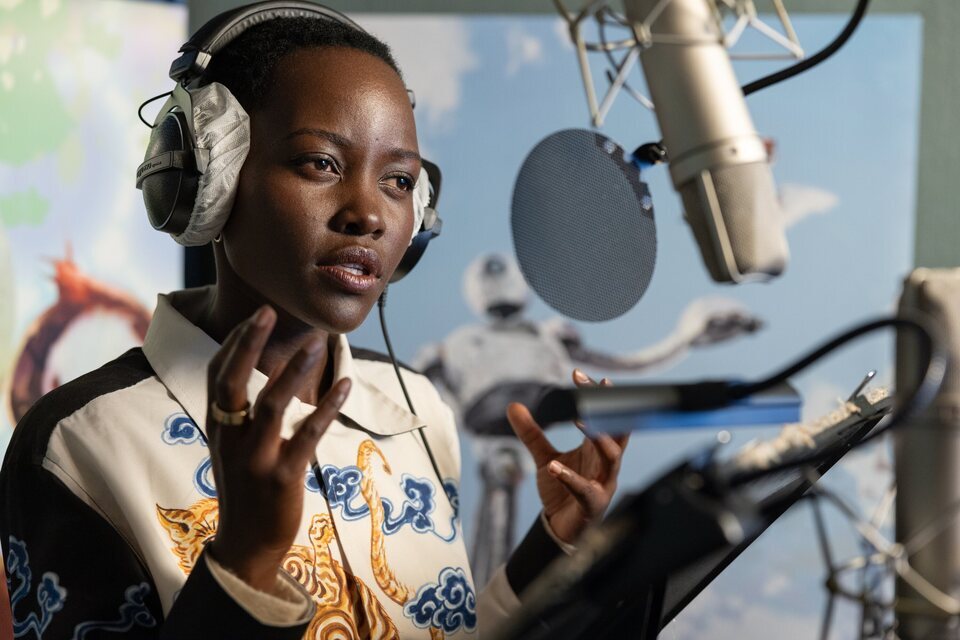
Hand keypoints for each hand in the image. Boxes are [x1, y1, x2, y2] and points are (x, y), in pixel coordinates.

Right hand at [204, 306, 350, 590]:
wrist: (246, 545)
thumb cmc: (245, 488)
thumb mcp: (234, 446)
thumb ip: (242, 411)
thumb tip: (263, 367)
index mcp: (218, 427)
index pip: (216, 374)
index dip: (234, 342)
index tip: (255, 315)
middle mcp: (230, 438)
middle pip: (232, 382)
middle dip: (248, 344)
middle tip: (267, 310)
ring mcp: (254, 458)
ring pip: (270, 405)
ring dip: (293, 370)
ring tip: (316, 342)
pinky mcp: (282, 477)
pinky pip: (307, 436)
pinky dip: (327, 408)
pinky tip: (345, 385)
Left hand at [507, 370, 627, 543]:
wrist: (561, 529)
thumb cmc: (561, 491)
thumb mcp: (544, 457)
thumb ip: (531, 433)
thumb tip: (513, 406)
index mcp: (596, 449)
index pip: (603, 416)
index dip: (594, 397)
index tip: (579, 374)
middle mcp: (605, 463)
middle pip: (615, 430)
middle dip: (608, 409)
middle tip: (595, 388)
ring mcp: (603, 483)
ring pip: (612, 457)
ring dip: (600, 438)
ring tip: (582, 421)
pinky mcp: (594, 504)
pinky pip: (586, 489)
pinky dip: (571, 477)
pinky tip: (555, 467)